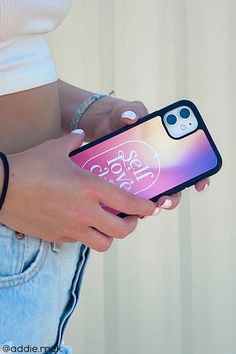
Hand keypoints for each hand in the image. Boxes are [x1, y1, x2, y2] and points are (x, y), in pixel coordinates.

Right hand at [0, 130, 156, 250]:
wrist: (0, 189)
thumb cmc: (29, 166)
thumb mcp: (55, 148)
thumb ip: (73, 141)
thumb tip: (80, 134)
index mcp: (90, 188)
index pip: (128, 203)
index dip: (145, 207)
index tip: (151, 207)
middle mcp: (85, 211)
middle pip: (122, 231)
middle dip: (132, 225)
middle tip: (130, 217)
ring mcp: (71, 228)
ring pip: (103, 244)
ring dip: (110, 235)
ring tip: (107, 224)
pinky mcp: (57, 237)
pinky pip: (80, 242)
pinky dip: (87, 235)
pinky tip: (81, 223)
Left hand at [87, 97, 209, 210]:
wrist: (100, 124)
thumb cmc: (121, 117)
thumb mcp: (127, 112)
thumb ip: (131, 111)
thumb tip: (130, 118)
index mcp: (167, 148)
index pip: (189, 166)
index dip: (200, 177)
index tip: (200, 185)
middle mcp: (158, 166)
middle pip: (173, 188)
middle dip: (172, 198)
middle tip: (164, 199)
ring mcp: (142, 177)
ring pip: (153, 198)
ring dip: (152, 205)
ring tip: (145, 207)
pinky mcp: (125, 183)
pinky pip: (130, 198)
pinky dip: (130, 204)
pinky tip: (124, 206)